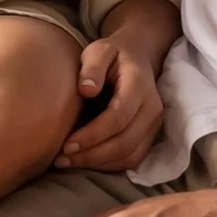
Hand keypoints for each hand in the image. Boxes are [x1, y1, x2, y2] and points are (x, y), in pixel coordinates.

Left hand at [55, 34, 164, 172]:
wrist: (137, 57)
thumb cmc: (113, 55)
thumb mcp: (99, 50)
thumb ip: (92, 67)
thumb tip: (86, 90)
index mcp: (139, 85)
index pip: (118, 117)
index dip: (92, 135)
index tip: (67, 144)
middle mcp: (152, 107)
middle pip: (125, 142)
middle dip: (92, 155)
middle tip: (62, 159)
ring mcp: (154, 124)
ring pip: (130, 155)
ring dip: (99, 164)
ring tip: (69, 162)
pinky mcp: (150, 135)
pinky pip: (133, 159)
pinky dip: (109, 165)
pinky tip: (86, 160)